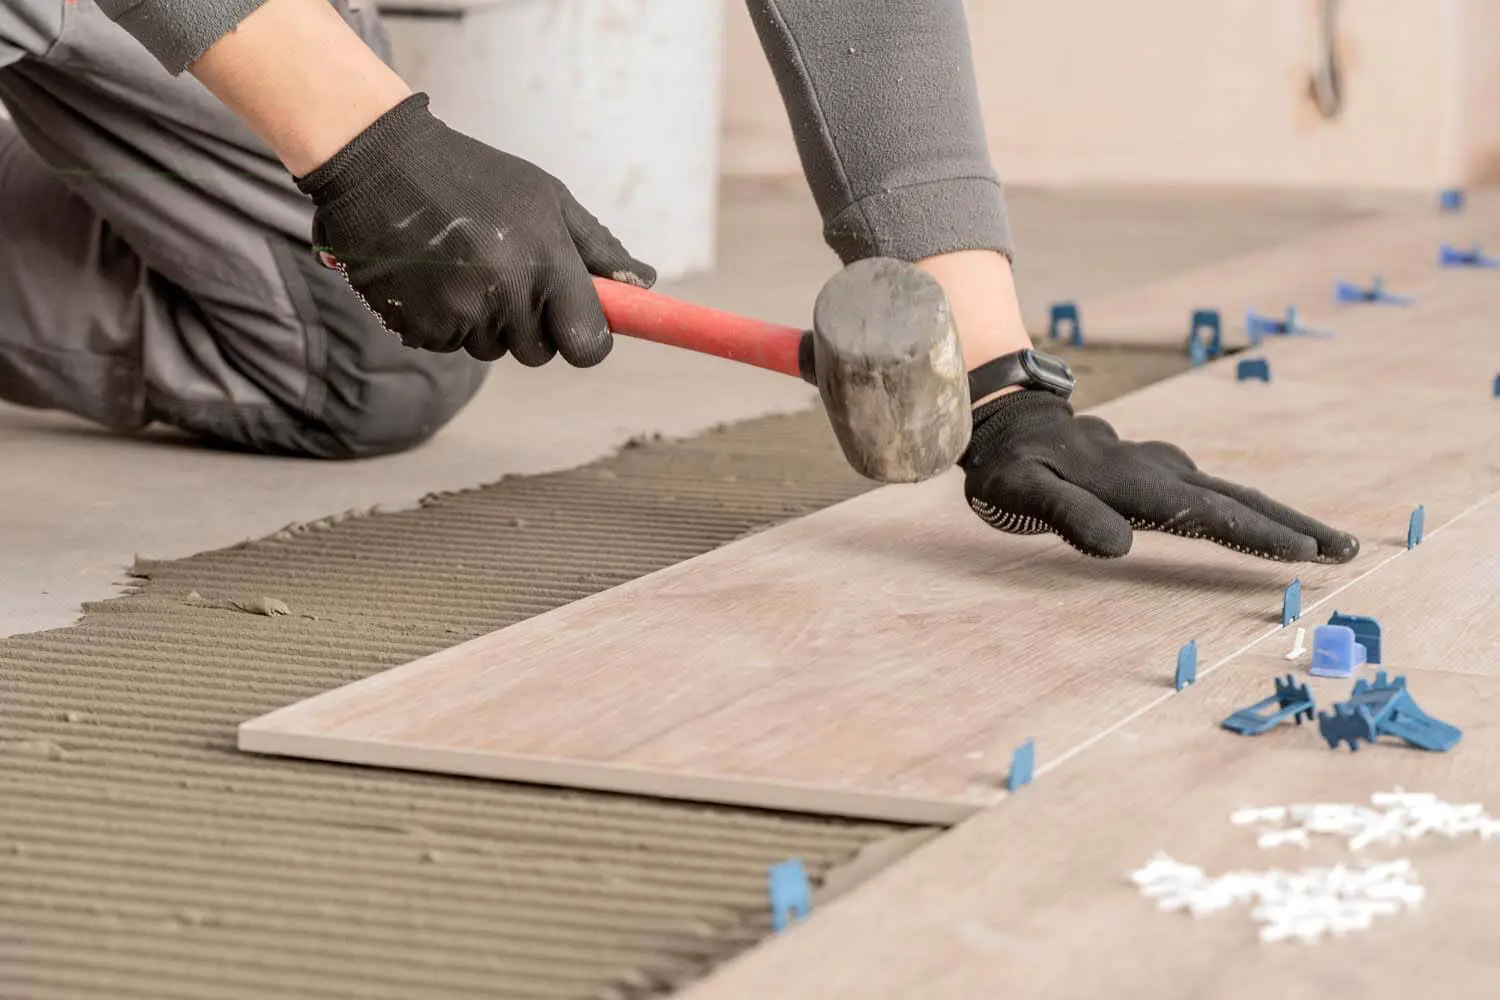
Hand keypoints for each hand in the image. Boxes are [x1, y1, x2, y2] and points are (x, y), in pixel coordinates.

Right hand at [295, 93, 654, 364]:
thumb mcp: (546, 197)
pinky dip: (443, 320)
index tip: (581, 329)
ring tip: (461, 265)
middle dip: (530, 325)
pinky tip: (431, 276)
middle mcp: (506, 291)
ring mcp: (459, 312)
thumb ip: (598, 247)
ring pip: (491, 348)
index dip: (589, 342)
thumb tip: (645, 284)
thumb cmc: (474, 177)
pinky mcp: (417, 325)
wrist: (379, 160)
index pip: (589, 344)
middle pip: (539, 352)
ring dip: (483, 320)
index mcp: (547, 261)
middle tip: (506, 274)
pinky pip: (448, 345)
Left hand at [960, 391, 1360, 561]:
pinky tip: (1258, 520)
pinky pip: (1211, 490)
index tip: (1306, 554)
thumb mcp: (1023, 491)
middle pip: (1237, 499)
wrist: (1006, 418)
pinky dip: (1245, 507)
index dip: (1256, 535)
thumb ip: (1069, 515)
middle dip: (1293, 525)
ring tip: (1323, 543)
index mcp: (1134, 483)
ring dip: (1278, 517)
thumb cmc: (1010, 465)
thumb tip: (1119, 547)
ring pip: (1230, 492)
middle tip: (1348, 549)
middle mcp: (1157, 470)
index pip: (1206, 513)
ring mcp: (1159, 466)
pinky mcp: (1156, 468)